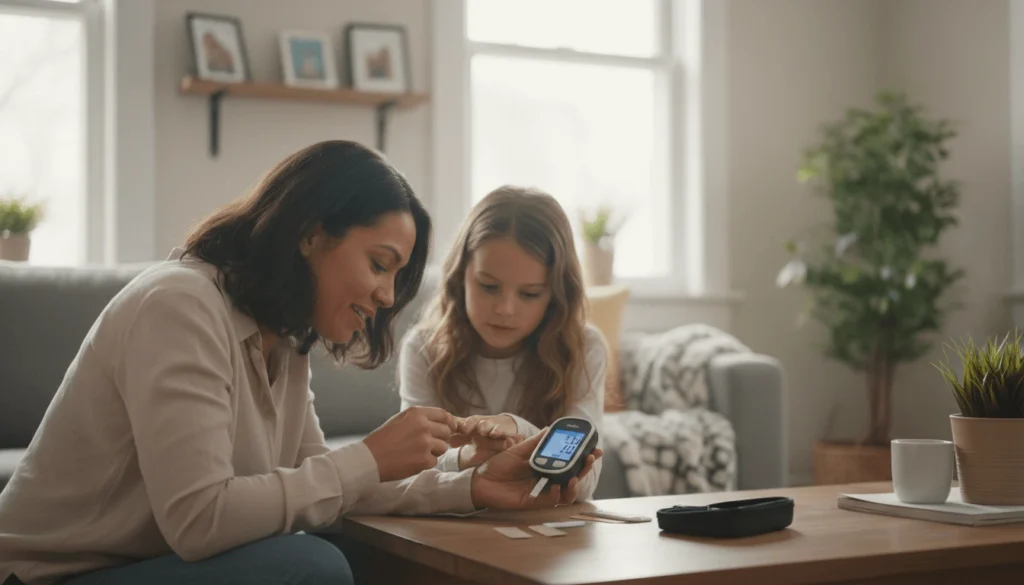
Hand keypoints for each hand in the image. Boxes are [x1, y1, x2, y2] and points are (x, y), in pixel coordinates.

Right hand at [362, 406, 457, 481]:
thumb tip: (444, 422)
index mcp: (416, 413)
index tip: (451, 427)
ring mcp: (425, 443)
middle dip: (440, 438)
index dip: (450, 422)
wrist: (369, 458)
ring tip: (417, 452)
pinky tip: (412, 461)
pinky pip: (435, 461)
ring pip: (443, 447)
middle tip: (427, 444)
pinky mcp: (424, 460)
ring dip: (434, 451)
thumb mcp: (401, 420)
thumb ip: (421, 419)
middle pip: (446, 431)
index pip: (444, 414)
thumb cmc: (383, 439)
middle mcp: (423, 426)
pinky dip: (426, 463)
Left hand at [450, 414, 518, 447]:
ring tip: (481, 430)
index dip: (453, 424)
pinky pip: (501, 430)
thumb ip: (458, 439)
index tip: (448, 429)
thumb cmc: (484, 432)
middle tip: (463, 429)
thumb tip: (443, 442)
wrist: (505, 426)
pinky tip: (495, 433)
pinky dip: (498, 430)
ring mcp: (492, 425)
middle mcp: (479, 423)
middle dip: (468, 424)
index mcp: (469, 424)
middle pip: (473, 421)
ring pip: (487, 424)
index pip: (459, 423)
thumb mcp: (470, 435)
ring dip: (484, 426)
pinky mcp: (503, 429)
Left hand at [470, 431, 602, 509]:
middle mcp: (546, 479)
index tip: (594, 448)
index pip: (568, 462)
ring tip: (575, 476)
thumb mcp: (518, 450)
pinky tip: (556, 487)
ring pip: (565, 492)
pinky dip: (556, 495)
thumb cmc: (498, 465)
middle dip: (584, 468)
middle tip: (592, 458)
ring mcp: (541, 491)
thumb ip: (535, 442)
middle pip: (572, 476)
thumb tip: (550, 428)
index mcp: (544, 466)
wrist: (480, 480)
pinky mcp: (533, 502)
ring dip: (574, 485)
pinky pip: (550, 501)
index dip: (582, 457)